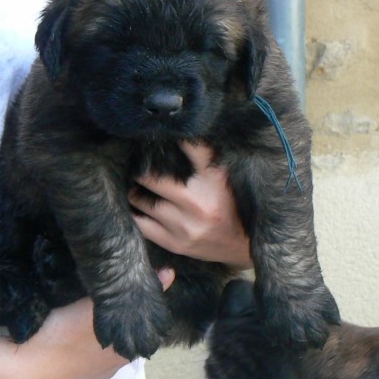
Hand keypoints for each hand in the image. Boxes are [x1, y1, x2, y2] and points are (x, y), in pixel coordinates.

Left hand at [130, 142, 252, 269]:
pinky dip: (136, 213)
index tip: (155, 134)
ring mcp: (184, 226)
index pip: (191, 148)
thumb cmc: (231, 204)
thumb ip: (203, 155)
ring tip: (135, 187)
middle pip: (152, 178)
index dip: (171, 138)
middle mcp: (197, 202)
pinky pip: (142, 225)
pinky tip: (136, 208)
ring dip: (135, 193)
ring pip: (142, 202)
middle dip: (141, 171)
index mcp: (213, 180)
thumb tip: (178, 134)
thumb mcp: (223, 176)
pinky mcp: (175, 243)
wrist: (242, 245)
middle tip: (136, 166)